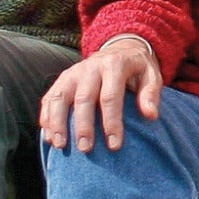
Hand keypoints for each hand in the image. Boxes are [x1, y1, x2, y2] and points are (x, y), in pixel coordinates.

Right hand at [40, 36, 161, 152]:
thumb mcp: (151, 75)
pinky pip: (50, 98)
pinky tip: (49, 137)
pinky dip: (47, 117)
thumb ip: (150, 94)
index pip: (111, 96)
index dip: (112, 122)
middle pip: (84, 98)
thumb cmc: (137, 70)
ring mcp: (73, 72)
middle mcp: (91, 67)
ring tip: (60, 146)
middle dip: (83, 125)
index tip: (114, 145)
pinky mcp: (62, 79)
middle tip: (85, 150)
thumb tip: (150, 115)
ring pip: (60, 97)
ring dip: (58, 122)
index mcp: (114, 65)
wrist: (120, 49)